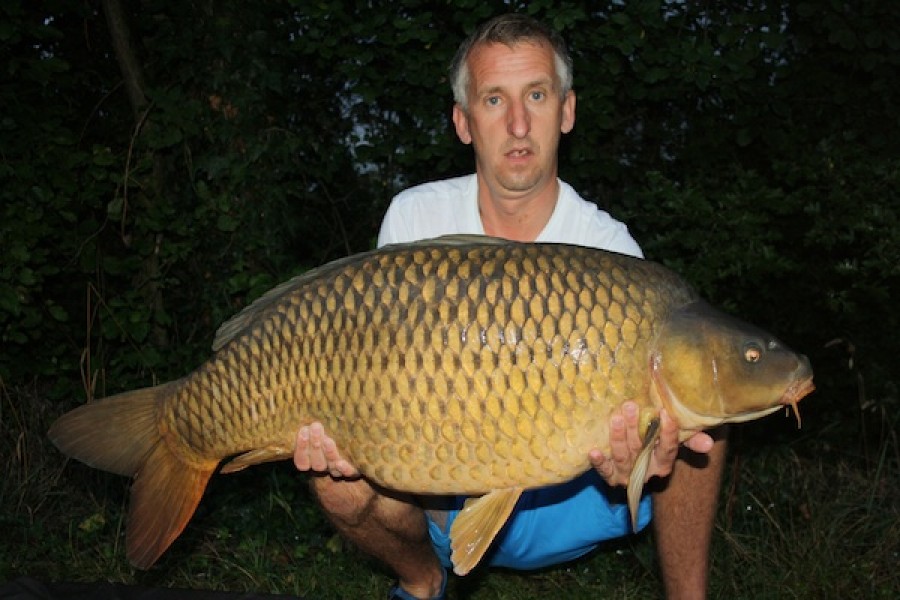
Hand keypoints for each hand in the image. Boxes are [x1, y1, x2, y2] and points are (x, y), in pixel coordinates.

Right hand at [293, 421, 359, 478]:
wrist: (352, 447)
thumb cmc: (330, 431)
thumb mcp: (318, 429)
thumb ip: (313, 424)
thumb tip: (308, 399)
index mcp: (311, 461)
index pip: (301, 460)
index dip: (301, 447)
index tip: (303, 429)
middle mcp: (323, 467)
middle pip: (316, 463)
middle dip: (315, 445)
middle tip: (315, 426)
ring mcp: (337, 470)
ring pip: (330, 466)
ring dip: (328, 453)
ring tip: (328, 440)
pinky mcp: (352, 470)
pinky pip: (349, 473)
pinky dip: (344, 469)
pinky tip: (341, 462)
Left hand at [589, 402, 714, 486]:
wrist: (631, 469)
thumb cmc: (652, 445)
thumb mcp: (671, 441)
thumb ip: (689, 440)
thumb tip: (709, 443)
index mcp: (663, 462)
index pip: (668, 449)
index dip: (667, 433)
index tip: (664, 412)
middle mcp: (646, 471)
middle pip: (641, 450)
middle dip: (635, 429)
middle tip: (630, 406)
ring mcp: (627, 475)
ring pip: (623, 457)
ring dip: (618, 438)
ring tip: (615, 419)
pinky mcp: (610, 477)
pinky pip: (604, 471)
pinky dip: (599, 462)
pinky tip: (593, 451)